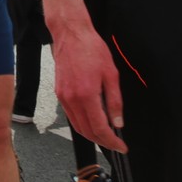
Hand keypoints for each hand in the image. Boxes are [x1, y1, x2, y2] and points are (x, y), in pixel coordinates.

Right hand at [51, 20, 126, 152]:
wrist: (71, 35)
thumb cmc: (91, 49)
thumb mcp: (111, 74)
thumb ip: (115, 101)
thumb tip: (118, 122)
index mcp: (87, 95)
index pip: (100, 128)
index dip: (112, 141)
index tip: (121, 146)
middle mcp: (72, 99)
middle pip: (87, 132)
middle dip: (102, 142)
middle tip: (116, 144)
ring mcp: (63, 97)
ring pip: (77, 126)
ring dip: (92, 135)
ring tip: (106, 135)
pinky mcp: (59, 94)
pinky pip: (71, 116)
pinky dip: (82, 124)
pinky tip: (92, 121)